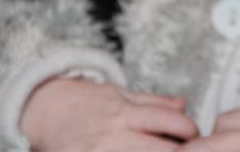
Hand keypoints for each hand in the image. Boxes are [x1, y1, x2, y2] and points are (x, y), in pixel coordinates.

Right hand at [20, 77, 197, 151]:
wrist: (44, 111)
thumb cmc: (87, 103)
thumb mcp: (121, 93)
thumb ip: (153, 102)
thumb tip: (183, 106)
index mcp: (125, 112)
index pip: (169, 121)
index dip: (189, 129)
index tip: (194, 133)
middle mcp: (113, 135)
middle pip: (162, 150)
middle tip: (189, 150)